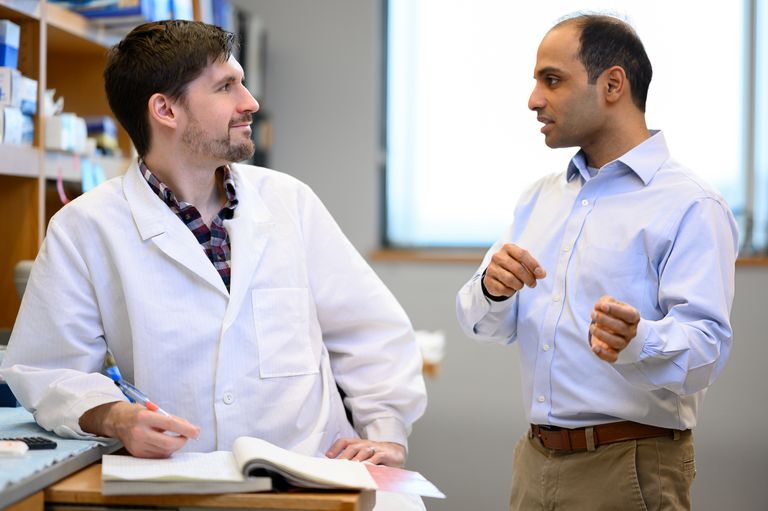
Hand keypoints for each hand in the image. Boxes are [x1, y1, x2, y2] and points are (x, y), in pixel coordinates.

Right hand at [79, 401, 199, 457]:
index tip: (196, 431)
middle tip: (188, 435)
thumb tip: (189, 428)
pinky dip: (166, 450)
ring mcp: (137, 445)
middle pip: (168, 443)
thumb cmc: (138, 413)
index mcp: (144, 417)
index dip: (185, 429)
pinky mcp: (137, 454)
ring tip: (174, 437)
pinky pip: (158, 456)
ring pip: (164, 451)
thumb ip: (171, 418)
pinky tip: (165, 442)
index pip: (169, 424)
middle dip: (182, 441)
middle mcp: (139, 432)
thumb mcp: (154, 410)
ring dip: (175, 446)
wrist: (117, 421)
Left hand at [325, 438, 405, 466]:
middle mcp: (365, 444)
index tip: (328, 456)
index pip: (345, 441)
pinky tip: (365, 469)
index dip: (336, 447)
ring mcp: (375, 448)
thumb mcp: (363, 456)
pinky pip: (376, 458)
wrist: (395, 452)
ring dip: (356, 460)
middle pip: (352, 447)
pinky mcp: (384, 454)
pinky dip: (370, 463)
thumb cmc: (376, 455)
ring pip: (363, 452)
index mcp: (359, 443)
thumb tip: (336, 467)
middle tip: (337, 466)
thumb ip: (352, 459)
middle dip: (344, 456)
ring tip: (349, 468)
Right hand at [482, 243, 545, 298]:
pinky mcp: (488, 280)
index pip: (522, 254)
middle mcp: (497, 256)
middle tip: (533, 284)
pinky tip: (511, 289)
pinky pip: (502, 289)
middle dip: (528, 278)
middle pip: (517, 268)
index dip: (533, 265)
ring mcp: (491, 268)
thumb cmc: (513, 266)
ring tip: (520, 286)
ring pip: (510, 279)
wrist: (496, 274)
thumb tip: (542, 274)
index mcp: (508, 248)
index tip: (541, 274)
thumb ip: (534, 268)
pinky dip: (510, 291)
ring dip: (519, 285)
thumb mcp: (524, 263)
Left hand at [589, 295, 640, 362]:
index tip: (602, 306)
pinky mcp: (615, 353)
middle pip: (621, 328)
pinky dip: (603, 354)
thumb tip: (600, 306)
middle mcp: (631, 331)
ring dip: (601, 334)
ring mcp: (624, 343)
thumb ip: (606, 301)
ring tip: (592, 327)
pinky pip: (613, 357)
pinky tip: (594, 347)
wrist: (610, 327)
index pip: (629, 315)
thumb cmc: (611, 313)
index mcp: (633, 317)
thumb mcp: (610, 303)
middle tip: (593, 314)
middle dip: (604, 320)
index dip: (616, 310)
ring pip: (616, 342)